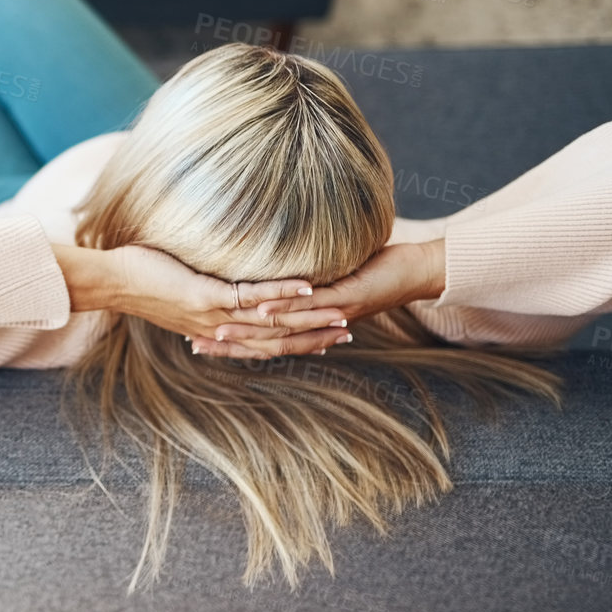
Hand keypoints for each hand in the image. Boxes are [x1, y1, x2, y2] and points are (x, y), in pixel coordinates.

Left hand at [111, 245, 350, 356]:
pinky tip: (307, 287)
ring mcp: (213, 314)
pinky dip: (281, 292)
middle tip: (349, 331)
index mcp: (214, 331)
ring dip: (306, 317)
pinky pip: (251, 296)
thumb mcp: (180, 295)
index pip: (264, 344)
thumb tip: (219, 288)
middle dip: (313, 336)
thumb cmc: (143, 280)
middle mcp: (218, 329)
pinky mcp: (205, 296)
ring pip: (269, 320)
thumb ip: (205, 296)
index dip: (298, 344)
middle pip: (275, 339)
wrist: (112, 281)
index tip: (328, 341)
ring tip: (339, 312)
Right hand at [196, 239, 446, 359]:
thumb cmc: (374, 271)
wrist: (417, 273)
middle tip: (193, 342)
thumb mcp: (329, 276)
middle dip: (229, 342)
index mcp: (308, 324)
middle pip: (264, 340)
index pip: (260, 338)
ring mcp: (330, 314)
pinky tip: (261, 305)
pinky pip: (310, 305)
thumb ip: (301, 279)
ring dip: (248, 329)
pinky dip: (284, 305)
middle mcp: (315, 326)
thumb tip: (276, 269)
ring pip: (283, 326)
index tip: (195, 340)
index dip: (229, 342)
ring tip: (216, 329)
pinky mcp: (346, 299)